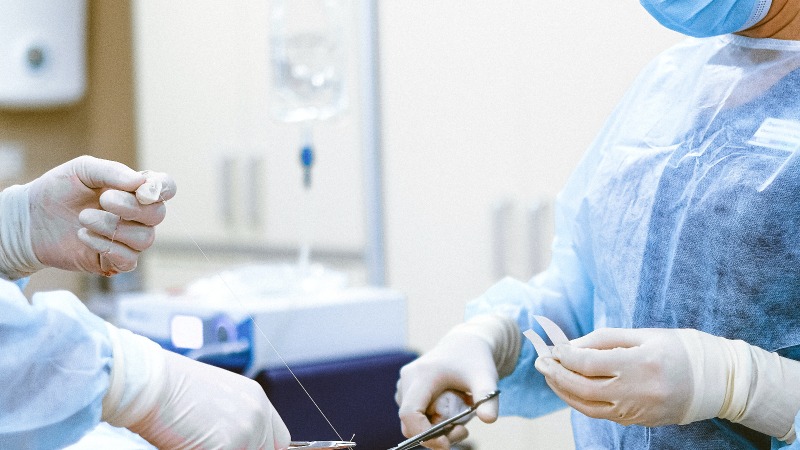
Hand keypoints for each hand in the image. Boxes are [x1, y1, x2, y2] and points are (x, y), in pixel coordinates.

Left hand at [28, 156, 175, 275]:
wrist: (29, 220)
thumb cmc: (57, 191)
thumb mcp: (81, 170)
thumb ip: (112, 171)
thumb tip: (141, 182)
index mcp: (134, 190)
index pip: (166, 188)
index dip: (161, 189)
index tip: (141, 190)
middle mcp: (137, 215)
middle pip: (158, 214)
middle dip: (131, 207)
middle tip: (103, 199)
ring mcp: (128, 239)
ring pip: (145, 239)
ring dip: (113, 227)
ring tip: (84, 219)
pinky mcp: (114, 261)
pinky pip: (128, 259)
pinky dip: (106, 246)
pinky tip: (84, 236)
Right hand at [102, 326, 290, 449]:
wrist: (150, 382)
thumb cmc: (171, 389)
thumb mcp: (216, 399)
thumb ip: (235, 419)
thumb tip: (236, 441)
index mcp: (256, 398)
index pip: (277, 439)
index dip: (261, 447)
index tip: (247, 448)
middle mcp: (257, 412)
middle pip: (267, 449)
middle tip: (211, 444)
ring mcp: (247, 429)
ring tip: (195, 440)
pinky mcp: (231, 444)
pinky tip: (188, 443)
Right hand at [395, 315, 517, 448]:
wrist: (467, 343)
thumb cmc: (475, 360)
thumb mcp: (486, 377)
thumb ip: (487, 399)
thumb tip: (488, 420)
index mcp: (421, 375)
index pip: (410, 413)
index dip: (424, 434)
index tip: (446, 443)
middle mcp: (407, 379)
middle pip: (410, 422)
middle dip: (434, 434)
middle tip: (463, 430)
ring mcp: (404, 385)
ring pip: (412, 421)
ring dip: (434, 428)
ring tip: (461, 417)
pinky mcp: (407, 390)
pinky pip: (414, 415)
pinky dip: (431, 420)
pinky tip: (451, 410)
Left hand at [534, 327, 799, 440]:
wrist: (716, 381)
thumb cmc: (679, 349)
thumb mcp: (644, 335)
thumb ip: (605, 339)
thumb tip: (572, 346)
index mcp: (640, 363)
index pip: (589, 363)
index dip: (564, 356)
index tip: (551, 347)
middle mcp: (637, 390)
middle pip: (582, 387)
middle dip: (556, 374)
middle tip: (540, 361)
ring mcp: (637, 410)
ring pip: (587, 406)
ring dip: (563, 391)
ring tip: (549, 374)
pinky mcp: (638, 420)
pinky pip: (600, 414)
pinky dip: (579, 402)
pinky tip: (569, 389)